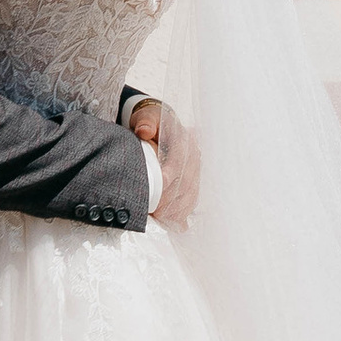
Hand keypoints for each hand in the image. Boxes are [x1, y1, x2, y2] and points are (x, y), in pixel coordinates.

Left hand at [125, 93, 199, 225]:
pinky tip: (175, 223)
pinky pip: (193, 198)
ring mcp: (196, 168)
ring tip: (163, 220)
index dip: (167, 179)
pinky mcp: (195, 179)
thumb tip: (144, 131)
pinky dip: (183, 211)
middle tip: (155, 213)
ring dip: (178, 209)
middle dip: (171, 200)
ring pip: (191, 192)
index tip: (154, 193)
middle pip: (186, 181)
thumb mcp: (145, 117)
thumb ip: (144, 122)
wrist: (161, 125)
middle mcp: (193, 154)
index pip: (178, 162)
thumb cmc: (149, 123)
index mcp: (183, 139)